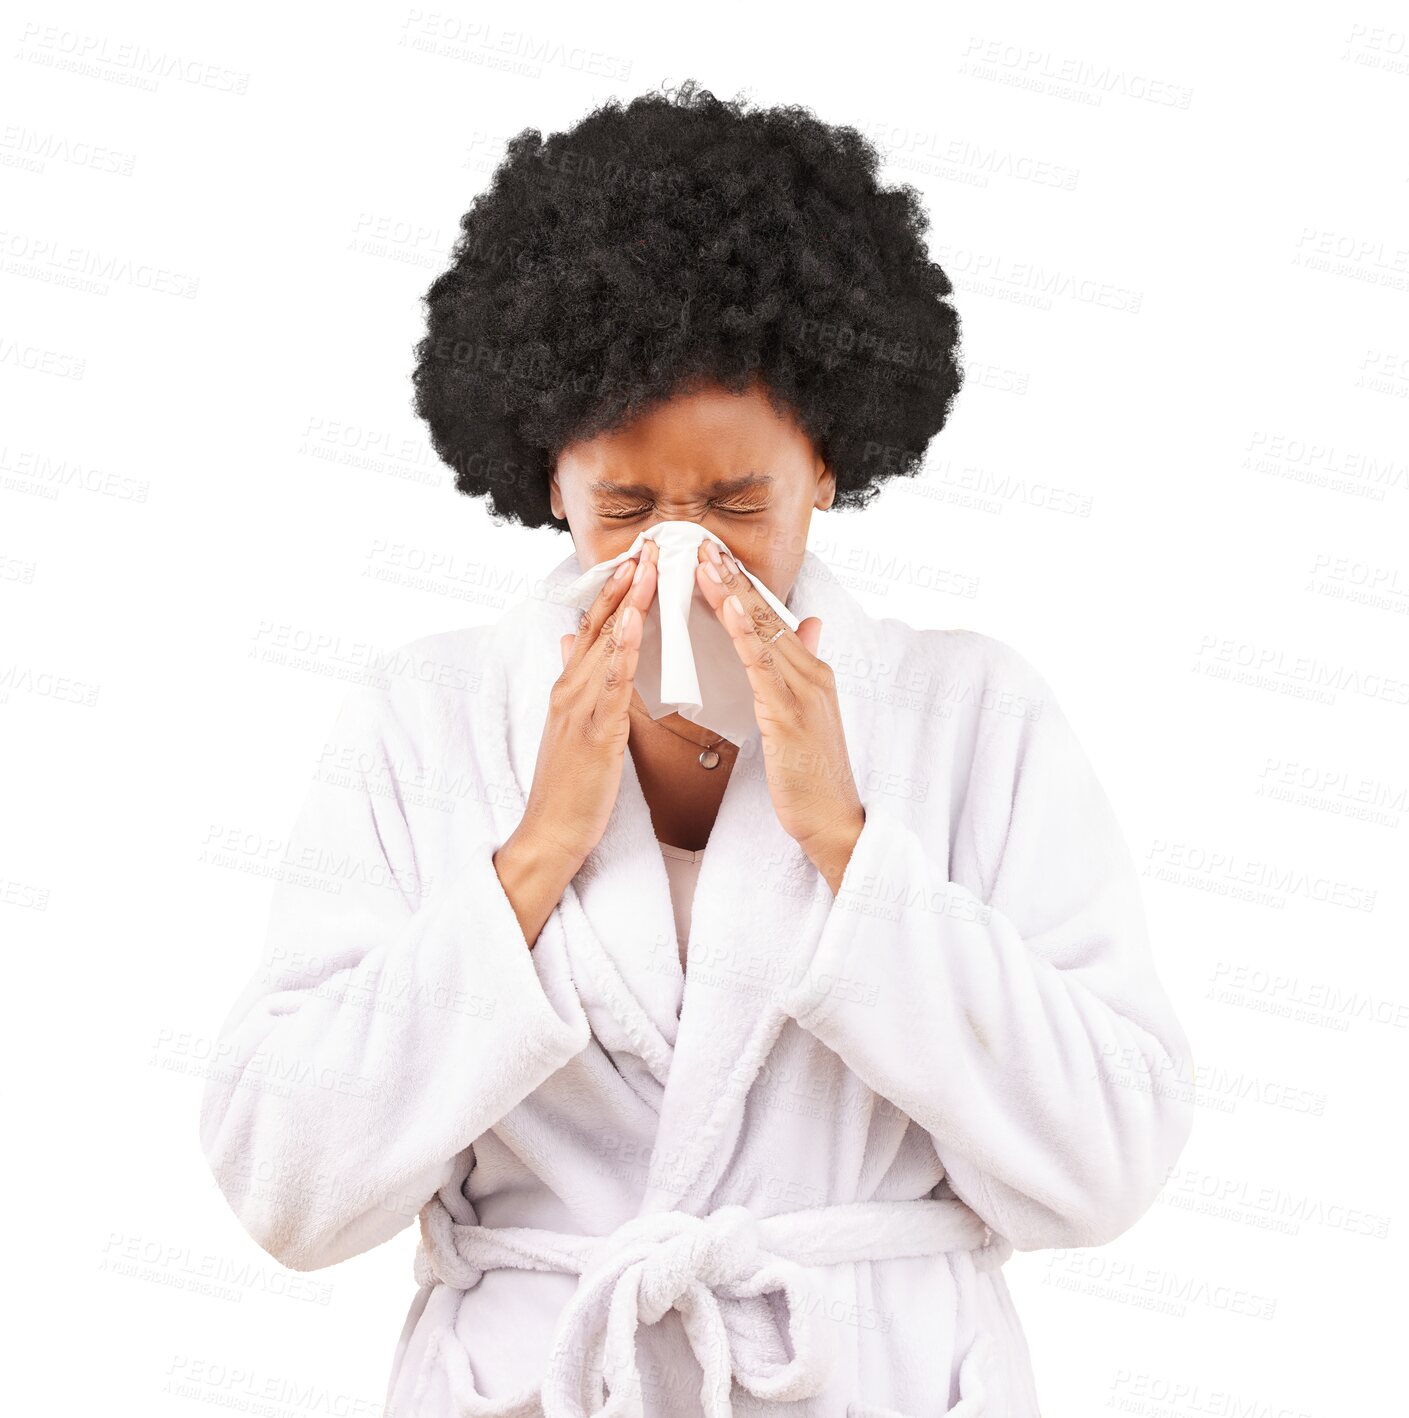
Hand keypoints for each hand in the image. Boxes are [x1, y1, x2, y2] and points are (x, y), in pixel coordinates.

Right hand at [514, 537, 659, 871]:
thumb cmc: (572, 788)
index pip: (595, 627)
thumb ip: (576, 684)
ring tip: (647, 567)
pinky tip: (635, 624)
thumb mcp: (573, 727)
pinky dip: (621, 649)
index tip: (639, 557)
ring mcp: (577, 707)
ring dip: (626, 603)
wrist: (552, 833)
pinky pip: (609, 683)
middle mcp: (570, 688)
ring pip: (603, 644)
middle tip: (648, 543)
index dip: (617, 590)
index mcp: (571, 687)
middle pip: (598, 624)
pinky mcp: (591, 731)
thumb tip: (571, 644)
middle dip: (624, 582)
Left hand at [694, 540, 863, 892]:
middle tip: (700, 541)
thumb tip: (807, 625)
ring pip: (762, 630)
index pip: (770, 619)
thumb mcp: (807, 716)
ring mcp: (802, 691)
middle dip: (731, 576)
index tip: (712, 556)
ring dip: (730, 592)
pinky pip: (762, 664)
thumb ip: (803, 667)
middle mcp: (810, 673)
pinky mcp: (789, 714)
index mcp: (810, 673)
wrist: (833, 822)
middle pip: (765, 614)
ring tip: (703, 560)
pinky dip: (743, 632)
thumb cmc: (811, 777)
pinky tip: (725, 607)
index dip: (741, 585)